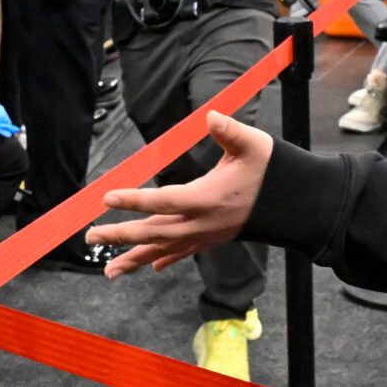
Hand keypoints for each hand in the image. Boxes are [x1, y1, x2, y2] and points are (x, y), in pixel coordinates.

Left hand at [86, 113, 273, 273]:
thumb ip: (230, 131)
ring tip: (108, 270)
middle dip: (120, 235)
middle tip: (91, 236)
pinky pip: (182, 253)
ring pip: (163, 250)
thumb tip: (211, 116)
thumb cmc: (271, 169)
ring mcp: (206, 235)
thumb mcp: (253, 145)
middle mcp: (202, 223)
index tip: (108, 197)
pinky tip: (149, 268)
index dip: (134, 199)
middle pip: (154, 232)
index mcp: (207, 198)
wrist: (295, 203)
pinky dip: (163, 259)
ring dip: (134, 258)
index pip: (163, 201)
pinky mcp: (211, 239)